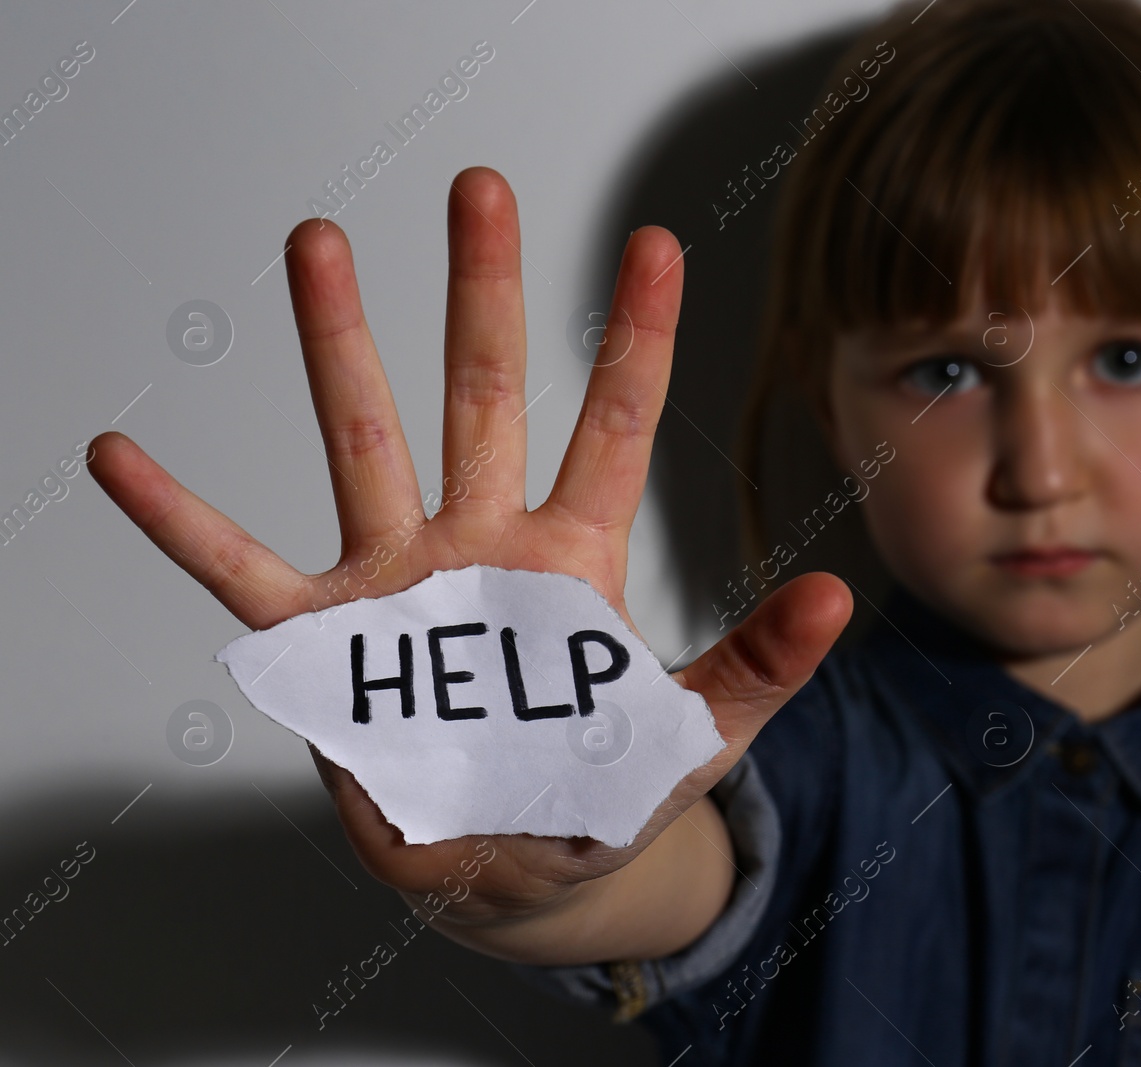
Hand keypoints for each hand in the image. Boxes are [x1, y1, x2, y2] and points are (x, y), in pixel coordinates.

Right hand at [88, 167, 850, 934]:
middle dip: (482, 293)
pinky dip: (181, 523)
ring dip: (338, 345)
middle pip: (482, 395)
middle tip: (478, 188)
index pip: (613, 426)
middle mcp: (483, 542)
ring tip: (319, 245)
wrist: (518, 866)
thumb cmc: (605, 790)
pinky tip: (125, 457)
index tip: (653, 243)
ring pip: (363, 441)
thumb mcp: (698, 732)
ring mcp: (399, 581)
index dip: (636, 335)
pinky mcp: (328, 644)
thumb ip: (760, 664)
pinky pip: (240, 574)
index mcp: (575, 556)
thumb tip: (840, 595)